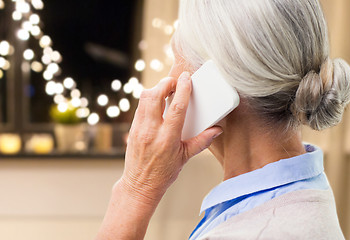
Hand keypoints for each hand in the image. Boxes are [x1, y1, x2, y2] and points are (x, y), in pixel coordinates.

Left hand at [119, 71, 223, 203]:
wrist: (140, 185)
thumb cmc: (164, 174)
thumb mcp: (185, 158)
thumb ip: (201, 141)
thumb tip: (217, 130)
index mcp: (168, 139)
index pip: (177, 108)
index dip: (182, 89)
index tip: (186, 78)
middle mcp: (151, 131)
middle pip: (155, 96)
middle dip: (165, 84)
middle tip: (175, 82)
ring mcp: (139, 129)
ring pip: (144, 99)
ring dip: (156, 90)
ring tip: (167, 90)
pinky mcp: (132, 129)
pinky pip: (139, 107)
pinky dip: (148, 100)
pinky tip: (157, 103)